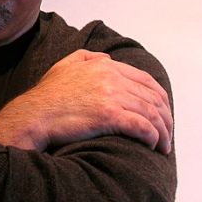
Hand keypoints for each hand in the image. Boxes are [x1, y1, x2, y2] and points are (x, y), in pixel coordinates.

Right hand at [0, 50, 171, 153]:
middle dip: (165, 116)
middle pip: (152, 96)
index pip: (144, 79)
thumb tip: (107, 58)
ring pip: (151, 112)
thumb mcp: (64, 66)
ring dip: (163, 131)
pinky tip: (153, 145)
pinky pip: (143, 127)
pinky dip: (153, 137)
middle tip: (167, 131)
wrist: (34, 114)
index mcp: (103, 65)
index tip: (162, 110)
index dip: (159, 96)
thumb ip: (86, 56)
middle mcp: (110, 77)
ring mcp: (111, 96)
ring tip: (164, 144)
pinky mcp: (110, 116)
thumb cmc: (47, 95)